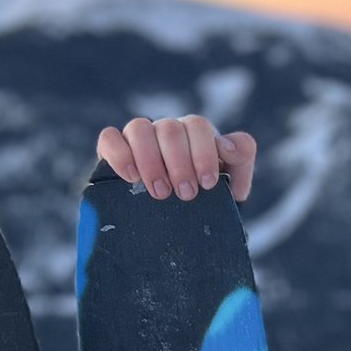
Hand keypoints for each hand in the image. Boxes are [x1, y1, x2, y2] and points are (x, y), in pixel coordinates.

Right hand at [96, 115, 256, 201]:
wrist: (180, 224)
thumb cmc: (208, 200)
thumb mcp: (233, 182)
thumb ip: (241, 158)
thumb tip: (226, 146)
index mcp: (194, 134)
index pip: (198, 126)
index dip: (203, 152)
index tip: (207, 183)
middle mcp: (166, 130)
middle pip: (169, 128)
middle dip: (179, 163)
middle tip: (185, 194)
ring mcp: (139, 138)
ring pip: (139, 128)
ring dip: (150, 161)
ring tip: (160, 193)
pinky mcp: (114, 150)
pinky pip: (109, 138)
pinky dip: (119, 154)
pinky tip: (130, 178)